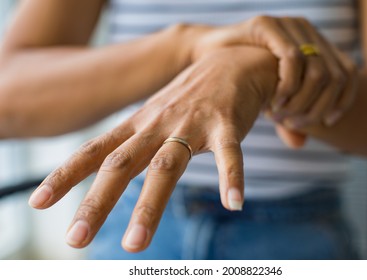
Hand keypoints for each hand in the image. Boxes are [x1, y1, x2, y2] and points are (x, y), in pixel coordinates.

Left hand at [28, 47, 277, 251]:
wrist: (231, 59)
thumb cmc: (189, 95)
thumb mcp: (154, 117)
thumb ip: (135, 142)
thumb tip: (109, 170)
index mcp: (139, 125)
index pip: (95, 151)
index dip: (65, 175)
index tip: (39, 203)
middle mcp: (158, 124)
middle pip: (121, 164)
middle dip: (97, 202)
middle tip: (75, 239)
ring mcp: (192, 123)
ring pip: (166, 165)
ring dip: (149, 206)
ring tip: (134, 244)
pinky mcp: (226, 123)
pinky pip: (228, 154)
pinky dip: (230, 178)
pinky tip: (233, 203)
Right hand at [192, 16, 356, 147]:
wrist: (207, 55)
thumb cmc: (242, 80)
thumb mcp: (271, 102)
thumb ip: (287, 120)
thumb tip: (300, 144)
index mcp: (315, 45)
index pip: (348, 72)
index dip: (344, 100)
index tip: (328, 122)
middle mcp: (306, 32)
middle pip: (335, 76)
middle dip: (318, 108)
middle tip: (294, 123)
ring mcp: (288, 26)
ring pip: (317, 71)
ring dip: (302, 101)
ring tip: (281, 115)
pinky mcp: (267, 24)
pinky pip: (291, 58)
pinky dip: (287, 85)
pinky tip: (275, 100)